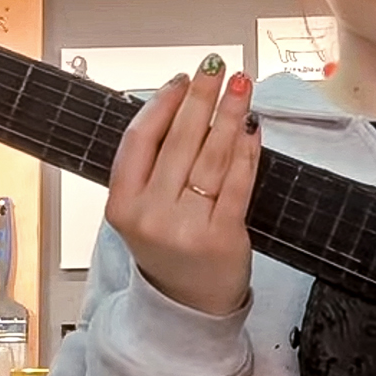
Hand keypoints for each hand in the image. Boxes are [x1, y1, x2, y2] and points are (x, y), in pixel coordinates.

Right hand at [106, 53, 260, 315]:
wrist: (188, 308)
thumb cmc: (168, 251)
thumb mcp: (141, 212)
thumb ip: (152, 167)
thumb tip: (178, 105)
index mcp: (123, 206)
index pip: (139, 141)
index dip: (161, 105)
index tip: (181, 81)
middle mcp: (151, 216)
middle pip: (178, 142)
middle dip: (200, 98)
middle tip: (216, 67)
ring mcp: (187, 227)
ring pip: (211, 157)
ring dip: (228, 115)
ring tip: (241, 86)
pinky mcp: (223, 235)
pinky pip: (238, 182)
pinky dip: (247, 151)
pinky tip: (253, 127)